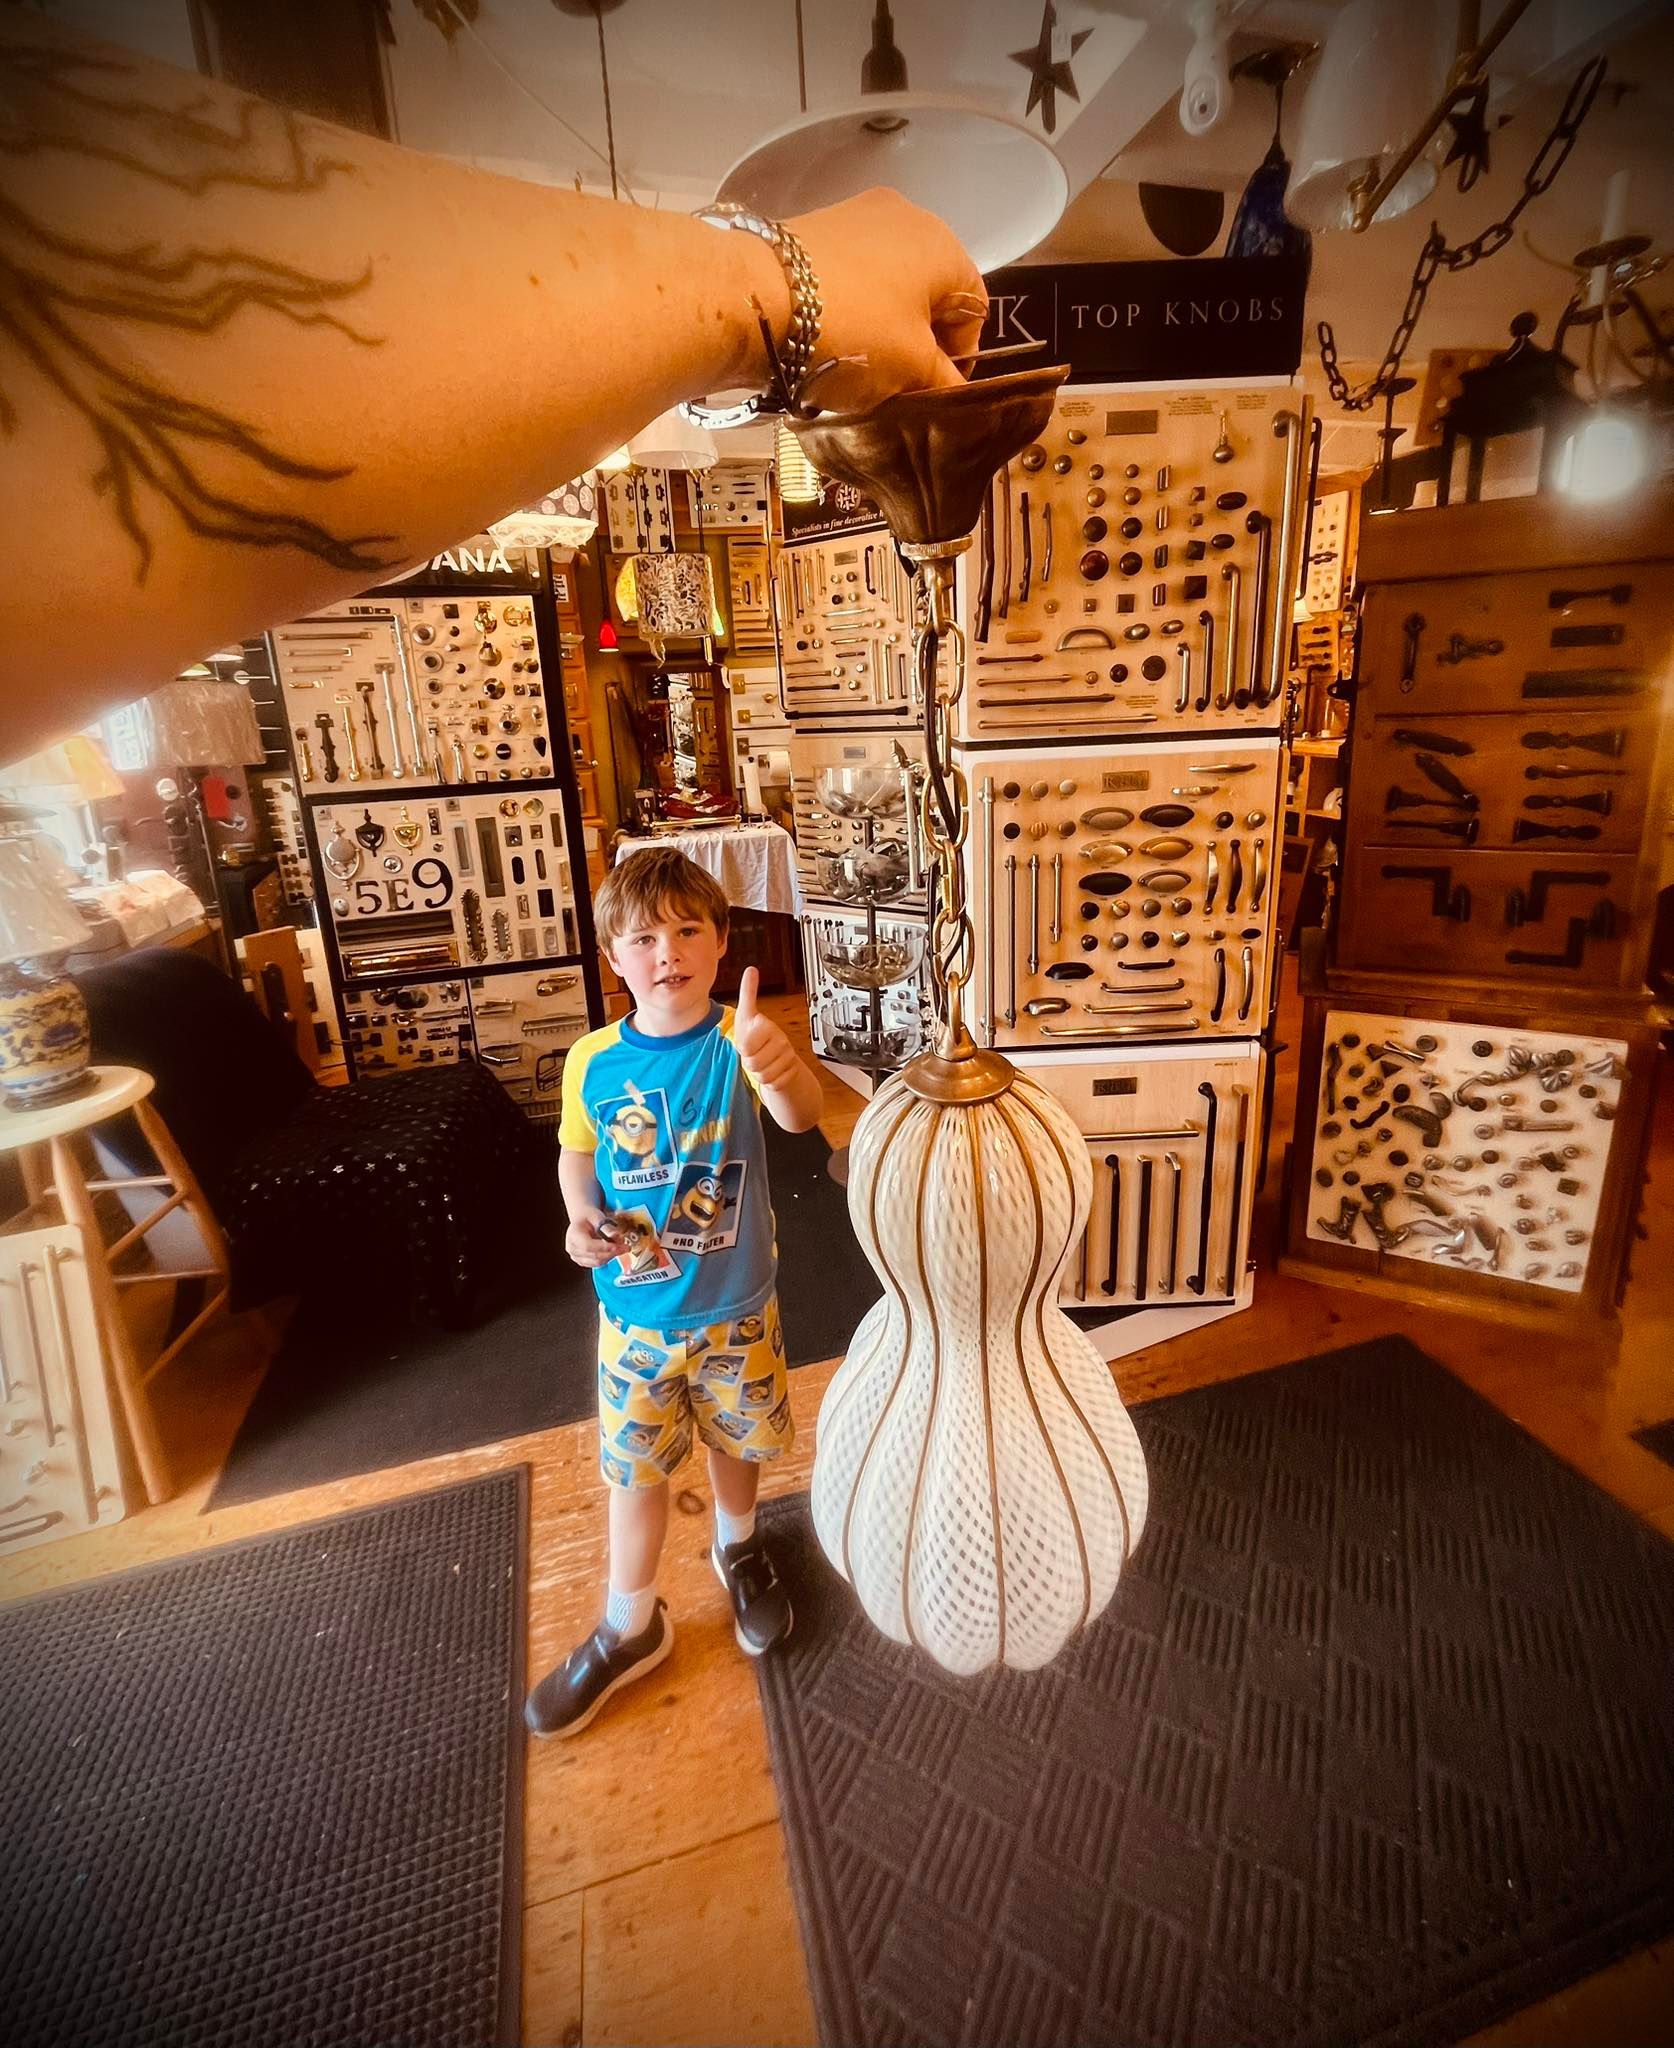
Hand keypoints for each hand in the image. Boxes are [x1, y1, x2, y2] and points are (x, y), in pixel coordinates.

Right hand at [565, 1206, 621, 1269]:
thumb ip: (605, 1226)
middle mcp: (572, 1248)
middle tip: (626, 1247)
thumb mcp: (597, 1215)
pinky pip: (597, 1264)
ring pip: (596, 1262)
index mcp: (573, 1235)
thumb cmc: (588, 1217)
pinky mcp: (582, 1261)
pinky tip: (614, 1251)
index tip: (618, 1246)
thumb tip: (615, 1236)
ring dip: (611, 1256)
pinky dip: (607, 1258)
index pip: (587, 1246)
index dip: (603, 1247)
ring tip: (621, 1247)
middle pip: (593, 1256)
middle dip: (612, 1252)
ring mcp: (576, 1256)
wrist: (582, 1220)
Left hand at [733, 966, 801, 1091]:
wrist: (778, 1055)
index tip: (747, 1039)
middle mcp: (780, 1040)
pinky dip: (769, 1081)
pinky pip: (772, 1083)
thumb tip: (752, 969)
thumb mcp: (747, 1014)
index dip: (742, 1048)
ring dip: (758, 1072)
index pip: (745, 1046)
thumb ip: (748, 992)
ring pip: (762, 1075)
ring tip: (763, 1061)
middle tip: (754, 1053)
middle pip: (752, 1063)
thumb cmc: (756, 1033)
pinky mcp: (792, 1071)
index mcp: (766, 1026)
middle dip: (749, 1062)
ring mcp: (787, 1056)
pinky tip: (772, 1070)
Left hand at [783, 190, 987, 411]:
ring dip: (884, 324)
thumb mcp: (910, 370)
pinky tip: (828, 334)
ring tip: (857, 361)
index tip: (932, 388)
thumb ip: (944, 383)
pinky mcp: (817, 225)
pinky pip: (852, 273)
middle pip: (930, 292)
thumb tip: (956, 391)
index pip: (973, 308)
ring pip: (889, 282)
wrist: (757, 298)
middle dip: (919, 339)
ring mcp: (858, 215)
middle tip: (896, 381)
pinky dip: (851, 304)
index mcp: (944, 245)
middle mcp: (908, 216)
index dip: (958, 356)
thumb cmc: (853, 332)